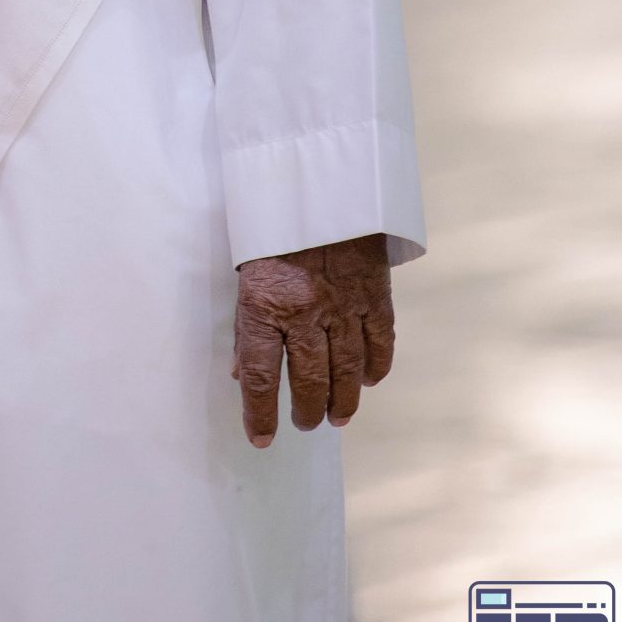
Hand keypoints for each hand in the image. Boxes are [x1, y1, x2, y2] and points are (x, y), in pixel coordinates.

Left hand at [232, 233, 393, 447]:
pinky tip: (368, 381)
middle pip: (309, 380)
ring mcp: (343, 305)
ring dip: (343, 400)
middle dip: (307, 410)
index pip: (260, 375)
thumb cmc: (272, 228)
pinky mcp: (374, 294)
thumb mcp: (245, 273)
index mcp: (263, 305)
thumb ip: (246, 325)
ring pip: (347, 370)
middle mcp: (304, 312)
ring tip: (337, 417)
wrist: (317, 182)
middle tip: (306, 423)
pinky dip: (376, 367)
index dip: (260, 414)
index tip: (261, 439)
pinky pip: (380, 342)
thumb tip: (242, 374)